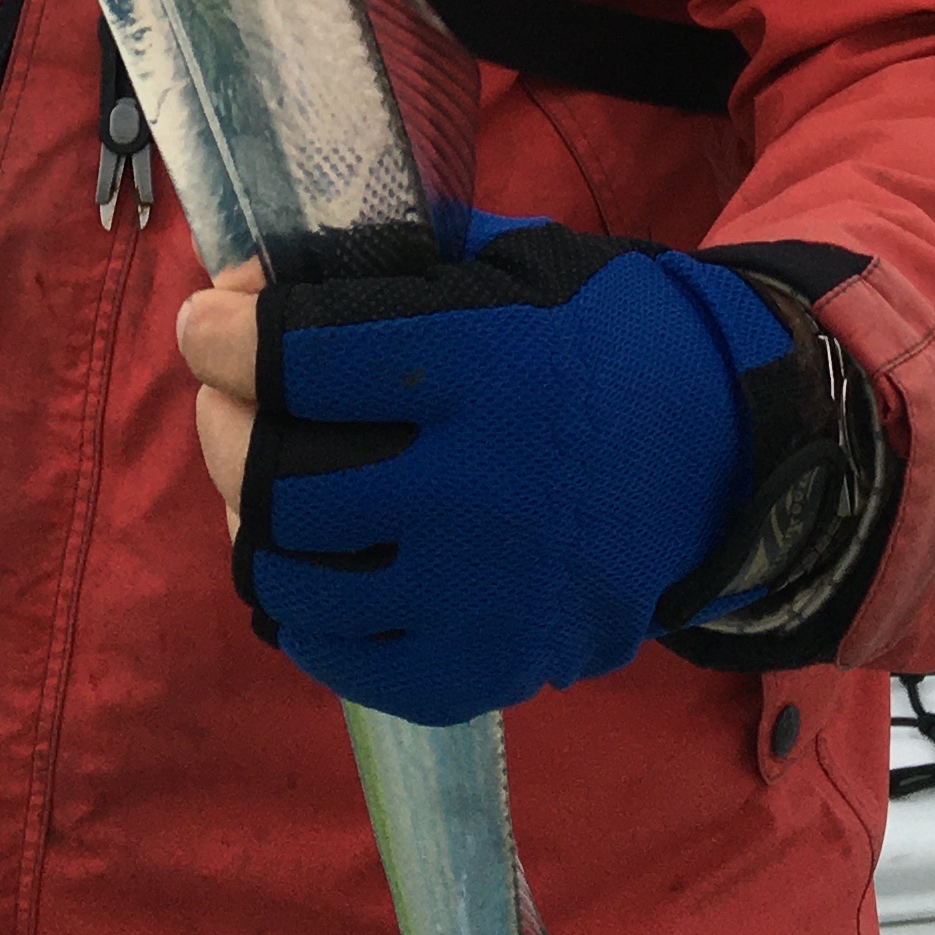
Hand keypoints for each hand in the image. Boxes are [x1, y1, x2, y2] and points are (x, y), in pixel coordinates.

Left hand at [177, 218, 803, 725]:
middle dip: (223, 423)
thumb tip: (240, 286)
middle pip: (279, 472)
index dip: (225, 336)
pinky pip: (342, 657)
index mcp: (479, 368)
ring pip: (293, 574)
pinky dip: (302, 612)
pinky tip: (307, 565)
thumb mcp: (505, 265)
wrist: (729, 458)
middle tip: (223, 399)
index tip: (206, 324)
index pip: (296, 359)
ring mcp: (476, 594)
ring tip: (259, 485)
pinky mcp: (483, 669)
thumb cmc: (604, 338)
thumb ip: (376, 268)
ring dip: (250, 519)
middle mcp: (471, 489)